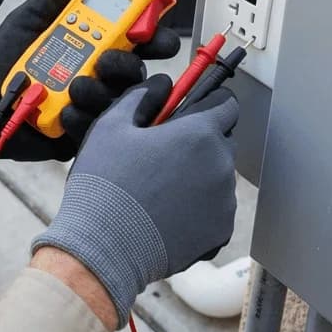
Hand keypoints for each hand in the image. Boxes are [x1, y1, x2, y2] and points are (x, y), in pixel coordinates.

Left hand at [0, 0, 180, 169]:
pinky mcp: (79, 134)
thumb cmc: (5, 58)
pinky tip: (64, 110)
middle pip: (137, 72)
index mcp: (95, 45)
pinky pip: (95, 128)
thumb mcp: (29, 18)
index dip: (153, 33)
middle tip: (106, 61)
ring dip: (100, 90)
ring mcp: (92, 106)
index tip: (149, 30)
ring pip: (119, 101)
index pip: (138, 38)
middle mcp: (100, 75)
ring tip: (74, 86)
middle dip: (128, 65)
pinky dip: (81, 117)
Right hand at [31, 75, 239, 328]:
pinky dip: (197, 209)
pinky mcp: (220, 233)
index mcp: (199, 134)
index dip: (207, 102)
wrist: (104, 248)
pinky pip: (215, 210)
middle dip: (198, 141)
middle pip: (221, 140)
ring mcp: (224, 203)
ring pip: (217, 176)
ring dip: (197, 175)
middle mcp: (221, 166)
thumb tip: (162, 84)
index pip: (226, 104)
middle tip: (161, 152)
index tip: (188, 110)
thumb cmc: (106, 184)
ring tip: (157, 189)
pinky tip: (164, 213)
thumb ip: (142, 96)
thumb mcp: (112, 126)